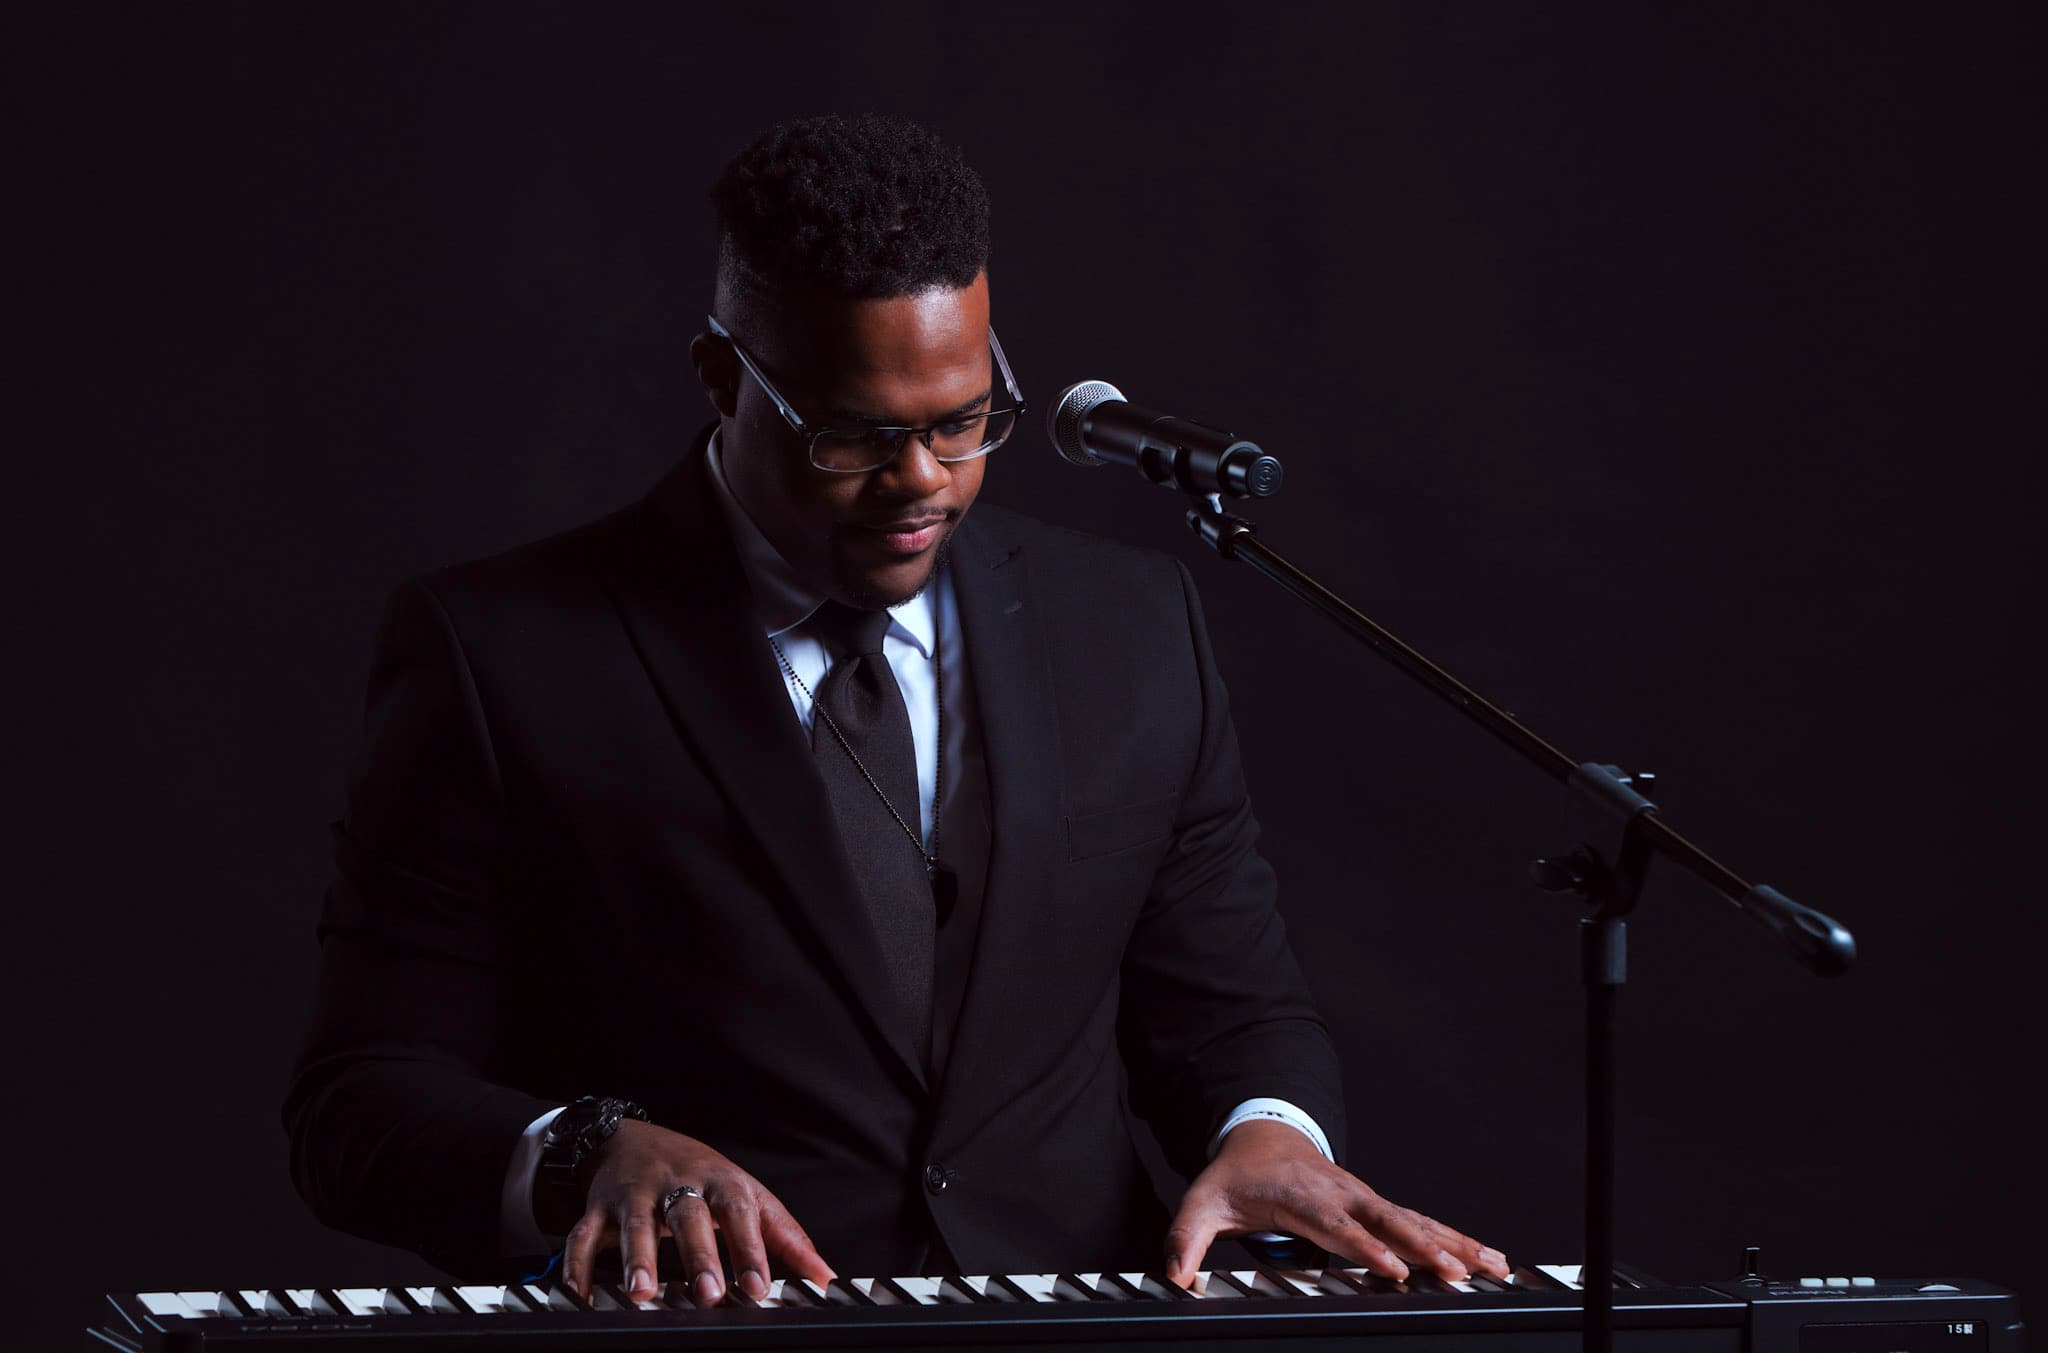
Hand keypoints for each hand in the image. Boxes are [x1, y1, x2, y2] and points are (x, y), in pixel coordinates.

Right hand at [559, 1121, 834, 1304]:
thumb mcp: (746, 1195)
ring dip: (636, 1258)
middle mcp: (677, 1184)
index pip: (739, 1212)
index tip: (759, 1287)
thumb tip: (825, 1277)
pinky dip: (576, 1264)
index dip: (750, 1249)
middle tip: (709, 1293)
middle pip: (687, 1215)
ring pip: (633, 1223)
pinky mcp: (598, 1206)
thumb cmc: (699, 1174)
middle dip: (698, 1255)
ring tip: (641, 1294)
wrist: (632, 1138)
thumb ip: (785, 1238)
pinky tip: (578, 1293)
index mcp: (719, 1181)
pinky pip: (583, 1234)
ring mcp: (635, 1194)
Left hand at [1164, 1119, 1507, 1287]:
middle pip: (1387, 1221)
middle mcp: (1341, 1193)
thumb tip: (1172, 1280)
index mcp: (1301, 1196)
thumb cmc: (1234, 1176)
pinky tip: (1489, 1259)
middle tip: (1455, 1271)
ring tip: (1491, 1267)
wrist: (1262, 1134)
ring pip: (1415, 1219)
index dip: (1364, 1248)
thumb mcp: (1200, 1204)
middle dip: (1423, 1246)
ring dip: (1454, 1243)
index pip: (1336, 1226)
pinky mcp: (1378, 1204)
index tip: (1394, 1269)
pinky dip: (1457, 1238)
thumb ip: (1184, 1242)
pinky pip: (1422, 1221)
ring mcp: (1364, 1196)